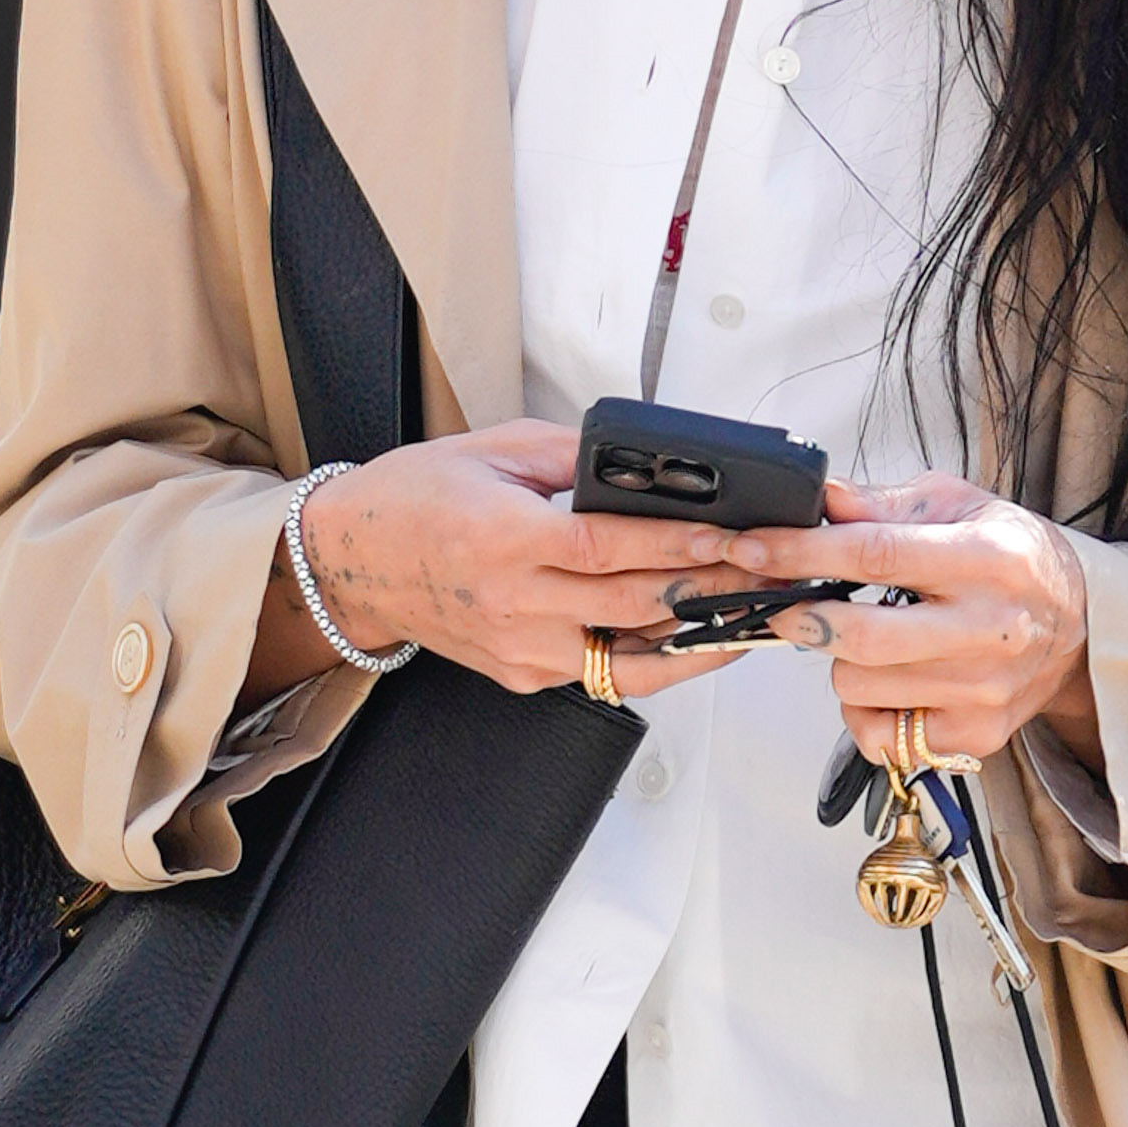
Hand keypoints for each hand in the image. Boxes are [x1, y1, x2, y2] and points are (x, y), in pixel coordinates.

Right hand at [260, 429, 807, 701]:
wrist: (353, 562)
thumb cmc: (419, 498)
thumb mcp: (495, 449)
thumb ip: (574, 458)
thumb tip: (652, 465)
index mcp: (505, 538)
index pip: (612, 547)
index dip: (682, 546)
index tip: (739, 538)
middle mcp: (514, 603)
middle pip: (634, 602)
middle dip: (714, 587)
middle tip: (774, 570)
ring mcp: (520, 650)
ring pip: (631, 653)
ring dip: (699, 633)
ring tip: (757, 610)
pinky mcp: (522, 677)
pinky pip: (605, 671)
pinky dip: (657, 656)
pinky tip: (699, 637)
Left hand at [812, 479, 1094, 766]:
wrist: (1081, 622)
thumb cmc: (1012, 559)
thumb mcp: (959, 507)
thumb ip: (882, 505)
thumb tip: (816, 498)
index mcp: (986, 558)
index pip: (873, 554)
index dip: (801, 553)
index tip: (753, 547)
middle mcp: (989, 628)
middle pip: (861, 638)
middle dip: (805, 619)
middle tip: (791, 605)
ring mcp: (983, 690)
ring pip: (860, 687)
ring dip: (841, 662)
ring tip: (870, 640)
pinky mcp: (975, 735)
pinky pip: (881, 734)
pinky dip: (865, 710)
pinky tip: (889, 683)